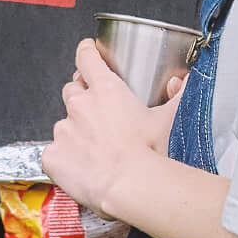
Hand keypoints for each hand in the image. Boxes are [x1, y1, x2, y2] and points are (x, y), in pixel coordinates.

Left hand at [42, 39, 182, 218]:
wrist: (130, 186)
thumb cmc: (150, 154)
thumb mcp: (168, 120)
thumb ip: (177, 96)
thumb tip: (184, 82)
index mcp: (106, 90)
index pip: (87, 58)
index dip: (86, 51)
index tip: (87, 50)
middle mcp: (80, 105)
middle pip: (72, 90)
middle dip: (82, 99)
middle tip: (99, 117)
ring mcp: (63, 129)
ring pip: (64, 124)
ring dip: (76, 132)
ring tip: (95, 151)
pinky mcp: (53, 155)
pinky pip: (54, 153)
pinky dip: (65, 159)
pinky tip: (81, 168)